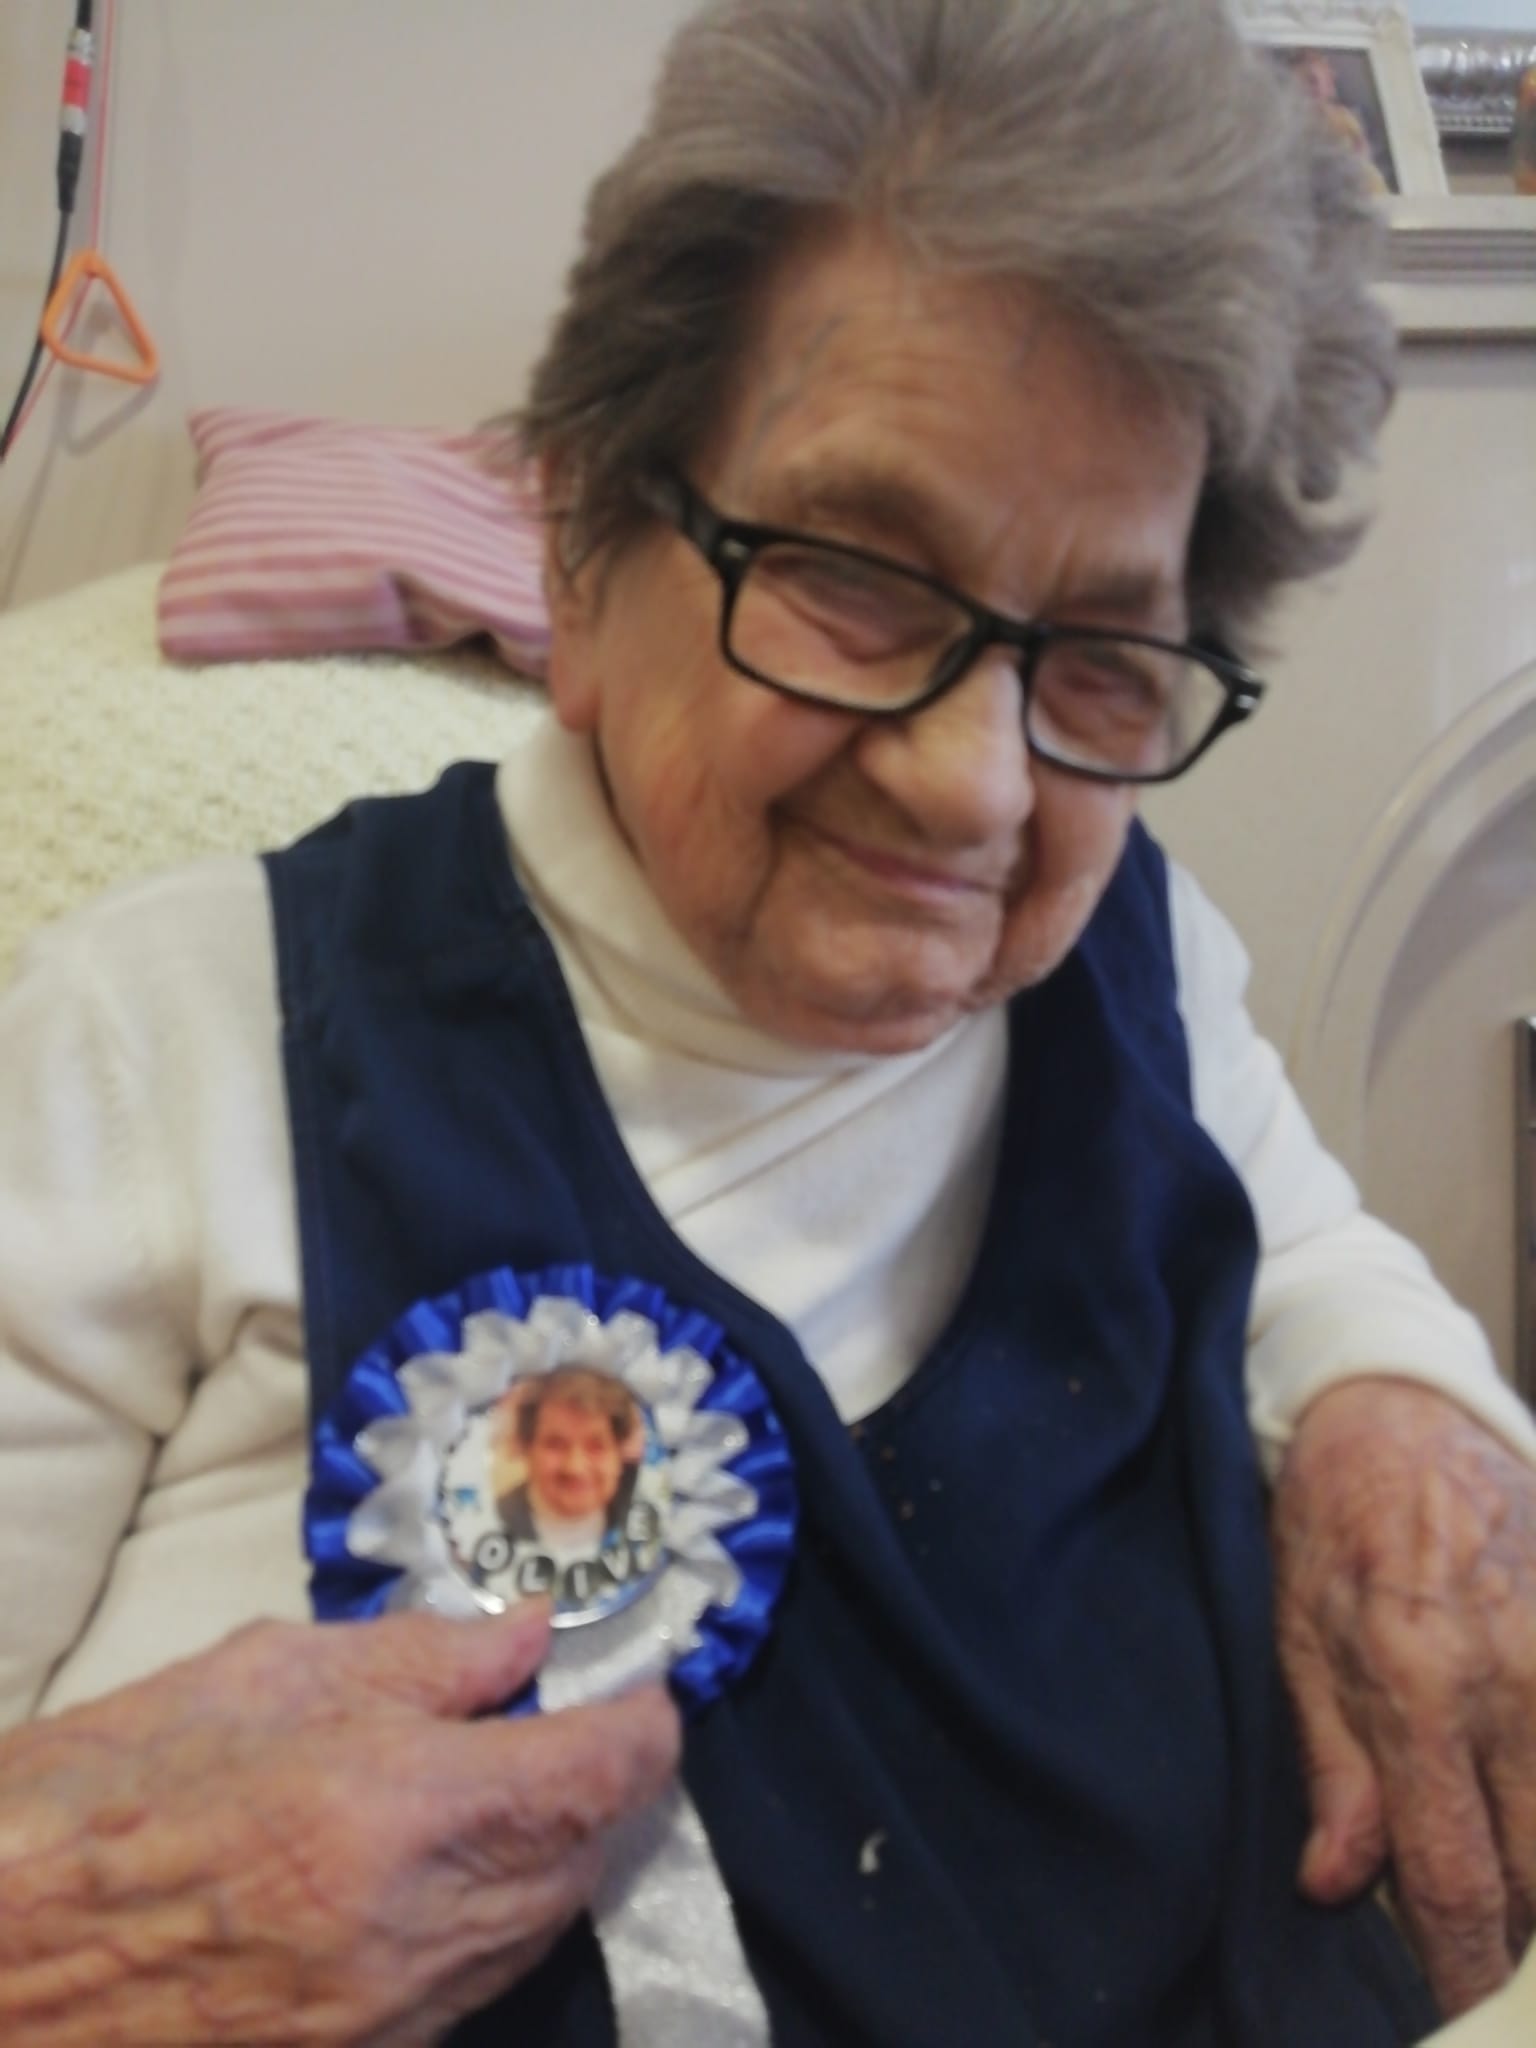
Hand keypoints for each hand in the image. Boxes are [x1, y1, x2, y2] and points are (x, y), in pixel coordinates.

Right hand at [0, 1604, 678, 2045]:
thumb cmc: (101, 1795)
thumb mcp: (260, 1677)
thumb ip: (418, 1657)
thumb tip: (527, 1635)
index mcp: (390, 1812)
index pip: (595, 1775)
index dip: (644, 1723)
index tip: (645, 1685)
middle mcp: (413, 1931)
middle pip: (587, 1857)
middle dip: (609, 1783)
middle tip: (587, 1717)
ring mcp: (388, 2016)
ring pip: (542, 1926)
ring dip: (561, 1850)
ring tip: (526, 1778)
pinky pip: (478, 1980)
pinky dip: (499, 1914)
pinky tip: (460, 1861)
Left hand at [1272, 1378, 1535, 2016]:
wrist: (1400, 1411)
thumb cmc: (1332, 1523)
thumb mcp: (1297, 1638)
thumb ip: (1334, 1769)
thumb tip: (1338, 1887)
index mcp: (1417, 1686)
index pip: (1458, 1880)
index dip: (1467, 1973)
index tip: (1467, 2019)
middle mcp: (1513, 1682)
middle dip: (1526, 1948)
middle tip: (1499, 1978)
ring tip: (1516, 1905)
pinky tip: (1531, 1807)